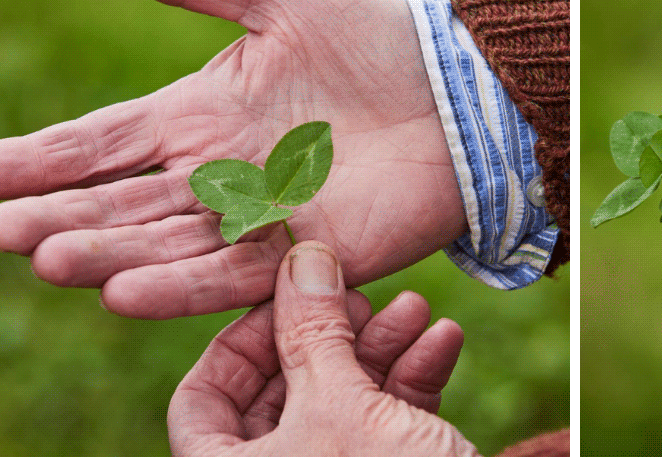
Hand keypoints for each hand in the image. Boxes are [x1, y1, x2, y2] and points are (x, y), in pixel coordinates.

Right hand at [0, 0, 465, 317]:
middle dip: (55, 216)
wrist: (459, 90)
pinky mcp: (308, 253)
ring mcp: (258, 219)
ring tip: (48, 257)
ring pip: (166, 244)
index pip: (98, 143)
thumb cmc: (375, 39)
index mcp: (196, 117)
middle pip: (118, 203)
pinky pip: (237, 272)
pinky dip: (184, 284)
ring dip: (108, 254)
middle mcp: (214, 176)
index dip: (36, 158)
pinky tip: (128, 293)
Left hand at [168, 241, 476, 456]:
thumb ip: (314, 330)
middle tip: (360, 295)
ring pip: (343, 398)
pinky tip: (443, 338)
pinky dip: (413, 379)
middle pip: (284, 388)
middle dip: (330, 333)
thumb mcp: (339, 403)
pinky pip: (388, 420)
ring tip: (416, 306)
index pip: (202, 398)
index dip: (242, 338)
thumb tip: (299, 258)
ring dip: (382, 347)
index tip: (288, 296)